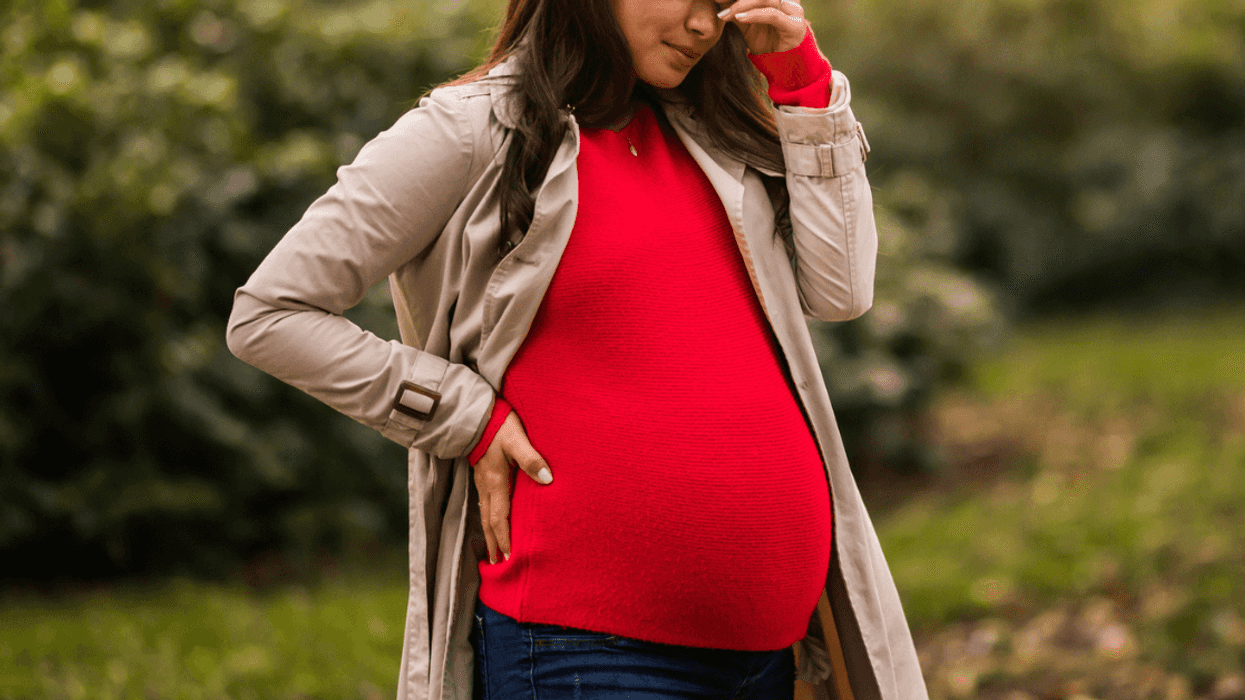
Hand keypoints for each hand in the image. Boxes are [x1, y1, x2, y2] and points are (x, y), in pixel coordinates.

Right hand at [472, 411, 552, 564]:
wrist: (477, 415)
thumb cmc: (500, 427)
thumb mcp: (518, 440)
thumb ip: (532, 460)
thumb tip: (548, 480)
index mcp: (495, 482)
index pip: (499, 518)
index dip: (504, 538)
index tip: (509, 558)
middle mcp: (486, 487)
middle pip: (489, 522)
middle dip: (494, 544)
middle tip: (498, 566)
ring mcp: (482, 483)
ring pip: (485, 515)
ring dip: (489, 536)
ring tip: (492, 554)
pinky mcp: (482, 477)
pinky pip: (484, 505)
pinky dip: (487, 521)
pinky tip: (491, 526)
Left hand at [717, 0, 808, 54]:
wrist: (781, 62)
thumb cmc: (766, 40)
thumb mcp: (747, 23)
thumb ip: (737, 10)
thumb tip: (719, 2)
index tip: (718, 0)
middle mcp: (786, 0)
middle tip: (719, 1)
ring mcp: (793, 11)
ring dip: (743, 5)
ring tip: (728, 14)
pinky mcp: (795, 24)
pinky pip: (772, 15)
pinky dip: (755, 15)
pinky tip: (740, 18)